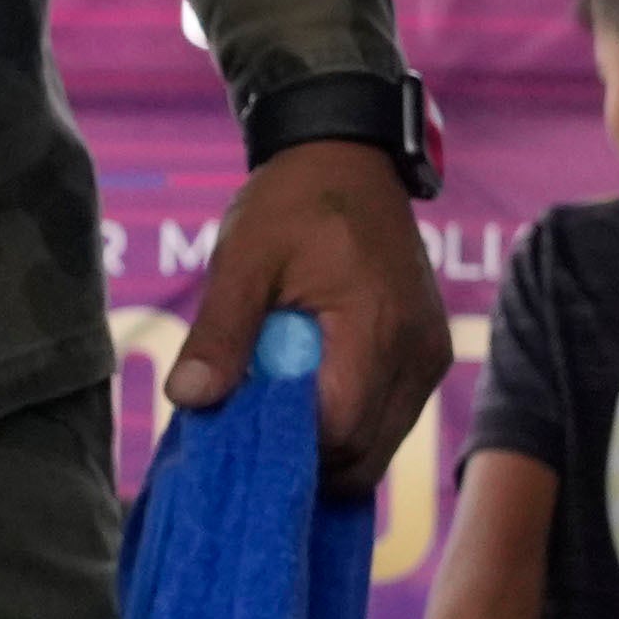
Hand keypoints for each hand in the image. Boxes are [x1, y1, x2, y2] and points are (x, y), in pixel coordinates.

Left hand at [175, 138, 451, 494]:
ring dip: (329, 445)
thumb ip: (221, 330)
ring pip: (380, 448)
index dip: (287, 449)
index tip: (238, 431)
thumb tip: (189, 399)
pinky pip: (390, 420)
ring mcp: (429, 358)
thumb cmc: (293, 201)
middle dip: (306, 459)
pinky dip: (350, 425)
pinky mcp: (428, 357)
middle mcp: (417, 353)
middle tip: (252, 427)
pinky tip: (310, 398)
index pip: (339, 431)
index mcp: (377, 326)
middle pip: (364, 457)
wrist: (349, 158)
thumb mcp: (244, 256)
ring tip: (279, 406)